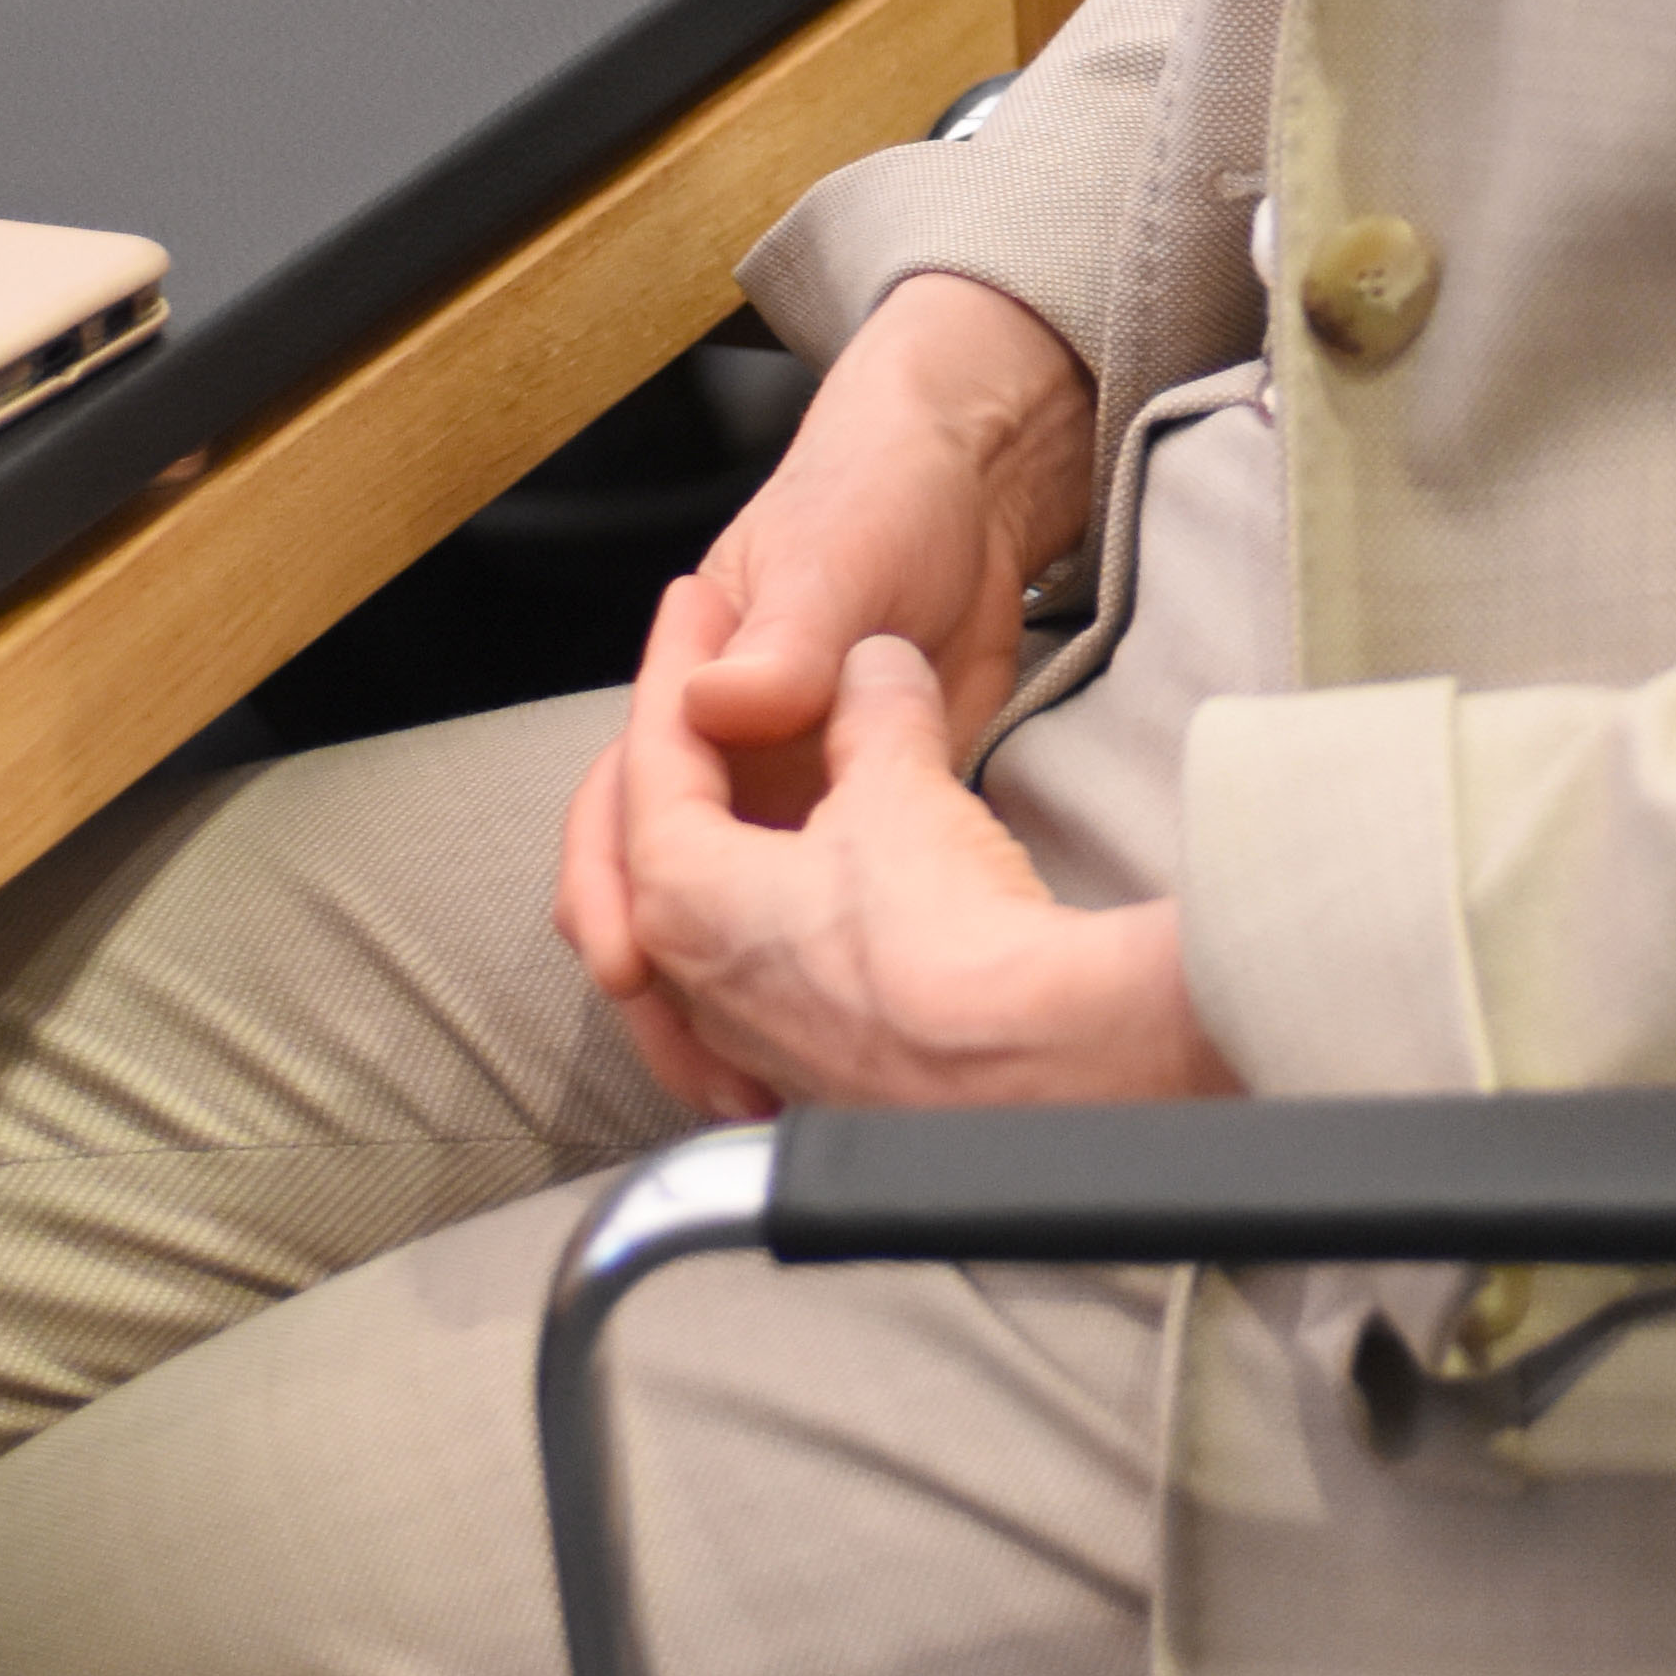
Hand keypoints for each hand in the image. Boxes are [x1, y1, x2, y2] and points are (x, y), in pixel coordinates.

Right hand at [556, 269, 1089, 1041]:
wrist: (973, 494)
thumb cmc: (876, 499)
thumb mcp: (831, 559)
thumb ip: (783, 640)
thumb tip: (721, 701)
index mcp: (688, 700)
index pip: (621, 804)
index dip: (612, 884)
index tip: (629, 953)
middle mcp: (727, 759)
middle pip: (659, 886)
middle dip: (660, 979)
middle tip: (696, 1059)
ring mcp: (792, 797)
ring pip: (731, 917)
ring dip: (726, 1000)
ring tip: (753, 1086)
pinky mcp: (864, 820)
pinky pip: (820, 910)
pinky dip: (817, 971)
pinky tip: (841, 1029)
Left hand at [597, 587, 1240, 1116]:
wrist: (1036, 1068)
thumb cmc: (942, 925)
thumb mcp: (899, 778)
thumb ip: (867, 705)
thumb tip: (869, 667)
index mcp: (679, 890)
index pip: (653, 755)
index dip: (679, 658)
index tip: (698, 594)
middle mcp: (690, 977)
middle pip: (638, 853)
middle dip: (658, 769)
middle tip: (688, 703)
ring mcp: (744, 1042)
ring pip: (683, 930)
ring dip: (695, 858)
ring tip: (725, 807)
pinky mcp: (809, 1081)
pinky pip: (745, 990)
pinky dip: (749, 933)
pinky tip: (792, 917)